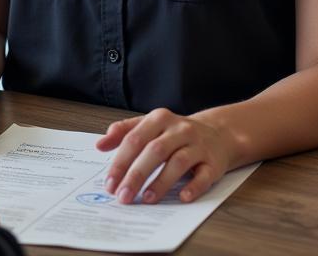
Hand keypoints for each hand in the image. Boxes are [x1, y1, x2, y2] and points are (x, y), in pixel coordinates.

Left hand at [96, 108, 234, 204]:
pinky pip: (204, 175)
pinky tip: (182, 197)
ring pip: (178, 162)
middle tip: (123, 196)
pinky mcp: (213, 162)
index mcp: (158, 118)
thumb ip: (124, 132)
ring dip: (161, 182)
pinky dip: (193, 187)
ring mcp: (197, 145)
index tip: (109, 183)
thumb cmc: (175, 133)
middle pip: (154, 151)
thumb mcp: (149, 126)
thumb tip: (99, 145)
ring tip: (146, 199)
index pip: (134, 139)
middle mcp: (178, 129)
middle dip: (136, 175)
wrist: (217, 133)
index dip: (120, 162)